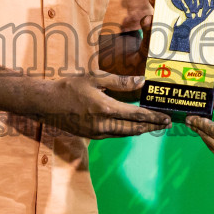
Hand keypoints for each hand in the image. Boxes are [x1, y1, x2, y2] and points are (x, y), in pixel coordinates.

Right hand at [33, 72, 170, 138]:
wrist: (47, 104)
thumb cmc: (69, 87)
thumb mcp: (94, 78)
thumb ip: (119, 82)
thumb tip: (141, 82)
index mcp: (106, 109)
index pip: (136, 116)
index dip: (154, 118)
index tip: (167, 118)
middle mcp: (104, 125)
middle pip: (135, 128)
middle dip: (152, 126)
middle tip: (167, 123)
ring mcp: (98, 133)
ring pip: (126, 133)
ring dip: (141, 130)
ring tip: (154, 125)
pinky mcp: (92, 136)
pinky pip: (116, 134)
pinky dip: (128, 131)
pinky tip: (134, 126)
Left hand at [185, 97, 213, 166]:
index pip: (209, 129)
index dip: (198, 122)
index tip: (190, 117)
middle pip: (207, 139)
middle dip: (198, 129)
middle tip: (190, 121)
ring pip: (211, 147)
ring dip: (204, 137)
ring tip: (198, 128)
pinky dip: (212, 144)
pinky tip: (210, 137)